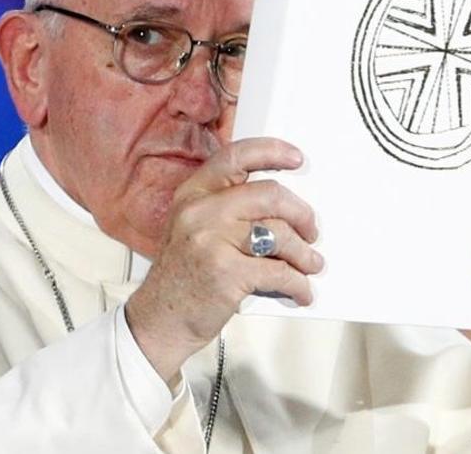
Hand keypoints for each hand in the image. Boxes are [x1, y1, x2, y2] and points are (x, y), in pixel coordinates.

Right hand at [125, 137, 323, 383]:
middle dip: (301, 213)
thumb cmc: (182, 276)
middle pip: (270, 195)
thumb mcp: (192, 228)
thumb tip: (281, 205)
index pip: (235, 157)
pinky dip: (298, 284)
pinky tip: (300, 291)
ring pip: (280, 235)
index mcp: (193, 195)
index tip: (295, 159)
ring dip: (304, 254)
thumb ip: (226, 208)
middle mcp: (200, 212)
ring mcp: (212, 242)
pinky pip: (280, 273)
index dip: (271, 152)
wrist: (160, 319)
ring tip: (309, 264)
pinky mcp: (227, 274)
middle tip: (310, 230)